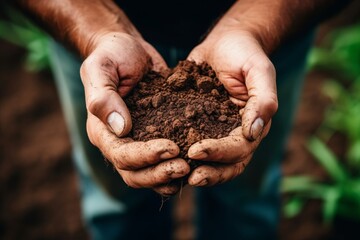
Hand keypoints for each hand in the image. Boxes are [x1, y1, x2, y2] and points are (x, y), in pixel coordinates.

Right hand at [81, 32, 189, 195]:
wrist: (129, 50)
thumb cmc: (113, 55)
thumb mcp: (102, 68)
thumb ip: (104, 97)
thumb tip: (121, 129)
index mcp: (102, 130)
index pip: (121, 154)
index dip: (145, 156)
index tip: (171, 148)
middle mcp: (118, 142)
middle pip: (134, 173)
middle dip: (159, 174)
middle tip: (185, 167)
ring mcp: (136, 142)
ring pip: (149, 173)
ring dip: (168, 177)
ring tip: (191, 170)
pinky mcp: (154, 137)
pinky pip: (162, 161)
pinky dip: (175, 167)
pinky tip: (195, 165)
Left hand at [186, 30, 277, 185]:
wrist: (225, 42)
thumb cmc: (244, 53)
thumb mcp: (258, 71)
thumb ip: (263, 100)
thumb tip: (253, 132)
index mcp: (253, 124)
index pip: (240, 148)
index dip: (219, 153)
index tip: (195, 151)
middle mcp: (236, 133)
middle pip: (228, 164)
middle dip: (210, 172)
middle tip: (189, 177)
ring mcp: (217, 131)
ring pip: (211, 162)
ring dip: (197, 171)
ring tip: (176, 176)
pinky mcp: (199, 124)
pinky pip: (192, 143)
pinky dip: (182, 155)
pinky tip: (165, 159)